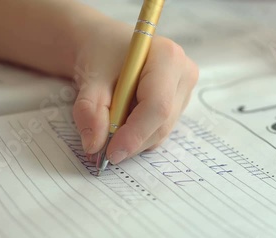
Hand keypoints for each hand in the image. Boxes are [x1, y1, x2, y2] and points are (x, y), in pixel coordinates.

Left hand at [72, 17, 198, 164]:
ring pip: (161, 131)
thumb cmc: (101, 53)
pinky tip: (123, 118)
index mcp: (168, 58)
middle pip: (161, 123)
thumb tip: (94, 145)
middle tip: (101, 149)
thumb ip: (90, 111)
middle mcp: (184, 74)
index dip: (135, 134)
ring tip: (109, 124)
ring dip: (133, 139)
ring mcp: (185, 91)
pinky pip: (160, 130)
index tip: (110, 152)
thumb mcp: (90, 79)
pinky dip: (138, 134)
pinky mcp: (180, 104)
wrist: (107, 45)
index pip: (158, 106)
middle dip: (131, 141)